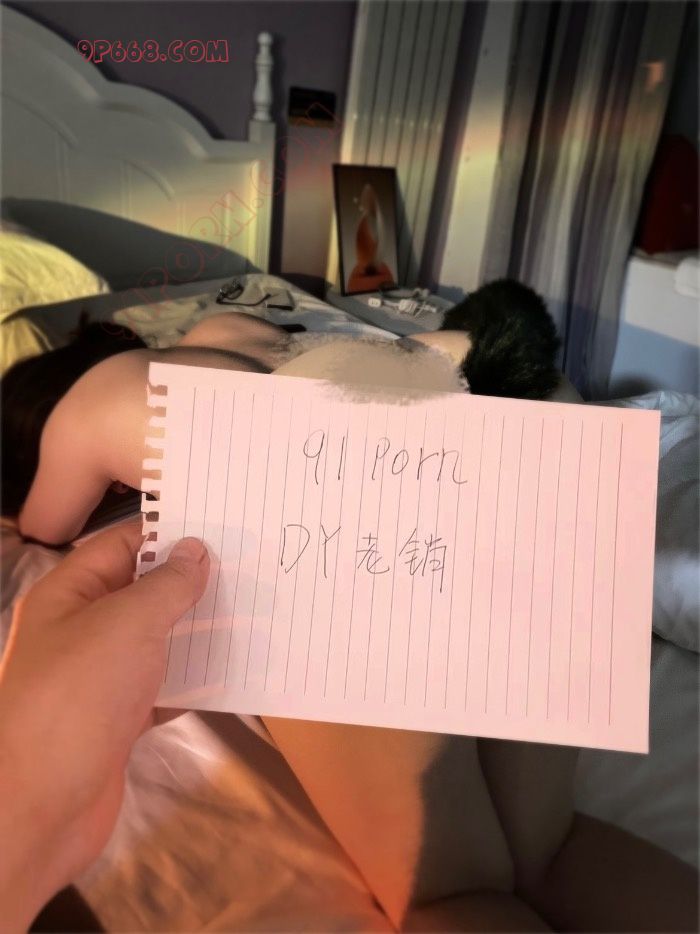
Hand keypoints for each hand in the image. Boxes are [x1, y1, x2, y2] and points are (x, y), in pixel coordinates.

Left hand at [0, 520, 208, 930]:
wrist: (41, 807)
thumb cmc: (77, 698)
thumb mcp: (126, 624)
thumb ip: (166, 584)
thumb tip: (195, 552)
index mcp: (68, 594)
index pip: (121, 545)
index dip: (168, 534)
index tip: (222, 529)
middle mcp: (81, 630)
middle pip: (142, 592)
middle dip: (190, 584)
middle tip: (249, 570)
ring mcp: (99, 678)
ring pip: (156, 641)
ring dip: (197, 632)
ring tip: (251, 615)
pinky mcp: (117, 720)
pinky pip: (162, 687)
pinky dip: (193, 681)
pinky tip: (231, 673)